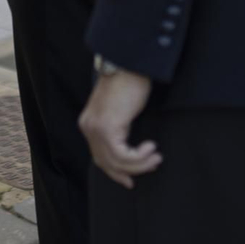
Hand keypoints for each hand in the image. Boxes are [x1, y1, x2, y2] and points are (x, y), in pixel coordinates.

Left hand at [78, 69, 160, 187]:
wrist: (128, 64)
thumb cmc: (129, 82)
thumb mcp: (120, 109)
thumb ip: (118, 127)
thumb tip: (130, 148)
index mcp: (89, 123)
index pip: (99, 156)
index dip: (115, 171)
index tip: (130, 180)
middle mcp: (88, 128)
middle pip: (106, 163)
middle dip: (129, 171)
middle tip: (151, 166)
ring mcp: (96, 129)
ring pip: (117, 162)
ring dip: (140, 164)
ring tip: (156, 156)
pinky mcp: (107, 128)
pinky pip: (123, 155)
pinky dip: (139, 157)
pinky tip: (151, 147)